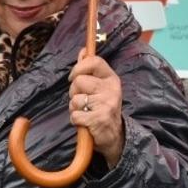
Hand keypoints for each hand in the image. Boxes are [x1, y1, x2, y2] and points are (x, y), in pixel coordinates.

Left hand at [68, 50, 124, 167]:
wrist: (114, 136)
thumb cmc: (103, 108)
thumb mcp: (101, 86)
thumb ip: (90, 68)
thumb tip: (83, 50)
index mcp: (111, 78)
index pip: (94, 61)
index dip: (79, 67)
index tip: (73, 76)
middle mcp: (111, 89)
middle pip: (79, 81)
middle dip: (74, 92)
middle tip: (83, 100)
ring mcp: (106, 104)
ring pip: (75, 99)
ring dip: (74, 108)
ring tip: (85, 112)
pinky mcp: (99, 119)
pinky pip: (75, 115)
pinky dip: (76, 120)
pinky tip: (85, 122)